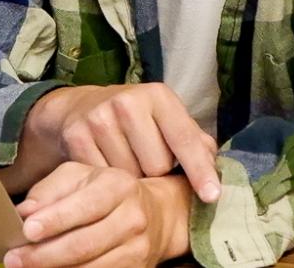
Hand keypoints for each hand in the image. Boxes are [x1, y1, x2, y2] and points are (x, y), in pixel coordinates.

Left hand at [5, 162, 190, 267]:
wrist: (155, 215)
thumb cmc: (106, 192)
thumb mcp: (80, 177)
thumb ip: (50, 190)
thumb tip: (25, 212)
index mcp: (118, 187)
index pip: (85, 206)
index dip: (55, 220)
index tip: (28, 230)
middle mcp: (132, 218)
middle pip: (84, 244)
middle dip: (44, 255)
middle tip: (14, 259)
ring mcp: (137, 249)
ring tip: (25, 267)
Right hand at [32, 84, 221, 202]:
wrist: (79, 107)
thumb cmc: (135, 119)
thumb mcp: (166, 119)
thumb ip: (194, 142)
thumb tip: (216, 172)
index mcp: (158, 96)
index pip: (184, 139)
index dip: (200, 170)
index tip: (212, 196)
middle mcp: (128, 103)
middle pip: (157, 165)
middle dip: (157, 172)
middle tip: (146, 160)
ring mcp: (100, 118)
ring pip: (131, 176)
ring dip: (133, 178)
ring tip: (126, 161)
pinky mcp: (77, 136)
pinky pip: (103, 179)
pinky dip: (109, 180)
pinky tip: (107, 164)